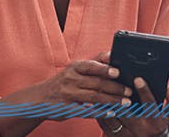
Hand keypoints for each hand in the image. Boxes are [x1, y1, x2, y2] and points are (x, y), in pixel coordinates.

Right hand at [0, 54, 131, 135]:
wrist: (39, 98)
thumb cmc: (63, 82)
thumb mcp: (74, 69)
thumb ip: (93, 63)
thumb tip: (112, 56)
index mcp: (74, 67)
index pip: (91, 65)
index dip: (104, 68)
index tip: (118, 72)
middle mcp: (70, 79)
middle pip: (96, 83)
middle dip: (115, 88)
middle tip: (129, 91)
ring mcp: (68, 94)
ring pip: (94, 97)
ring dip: (111, 100)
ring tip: (125, 103)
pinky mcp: (67, 108)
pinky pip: (86, 111)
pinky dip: (100, 112)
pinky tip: (111, 113)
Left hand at [98, 79, 168, 136]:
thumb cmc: (160, 129)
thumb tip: (168, 88)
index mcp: (155, 123)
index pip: (150, 105)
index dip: (144, 91)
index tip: (138, 78)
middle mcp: (140, 130)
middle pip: (126, 110)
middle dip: (118, 95)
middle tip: (112, 80)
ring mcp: (126, 136)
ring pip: (112, 117)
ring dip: (106, 103)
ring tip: (102, 88)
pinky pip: (104, 125)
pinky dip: (100, 112)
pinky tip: (97, 102)